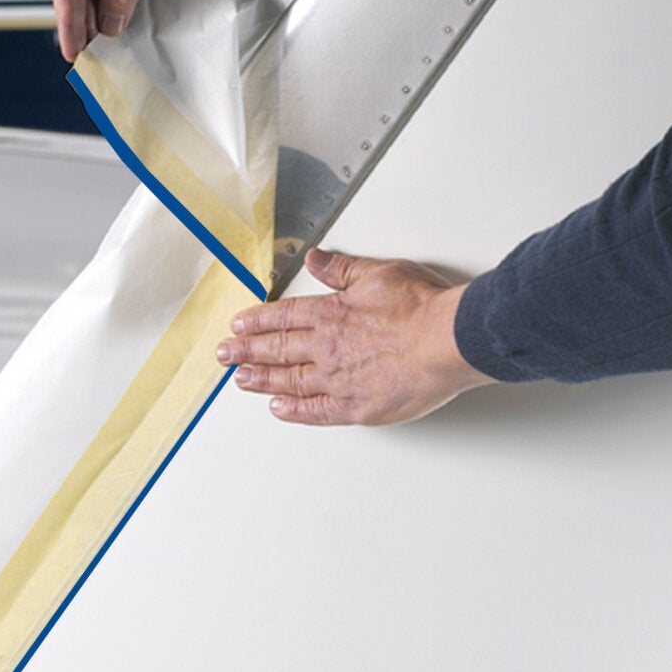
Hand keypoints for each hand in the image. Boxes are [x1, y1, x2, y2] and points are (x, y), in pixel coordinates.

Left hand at [216, 248, 493, 426]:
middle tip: (224, 354)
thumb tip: (315, 260)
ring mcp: (338, 380)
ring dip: (261, 379)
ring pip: (289, 380)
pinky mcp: (355, 407)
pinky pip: (315, 411)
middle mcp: (327, 348)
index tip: (238, 324)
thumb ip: (342, 269)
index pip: (283, 317)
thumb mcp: (379, 273)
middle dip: (246, 350)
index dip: (257, 321)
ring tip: (240, 379)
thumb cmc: (421, 307)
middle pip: (277, 349)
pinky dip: (293, 410)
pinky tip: (277, 408)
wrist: (446, 341)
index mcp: (331, 314)